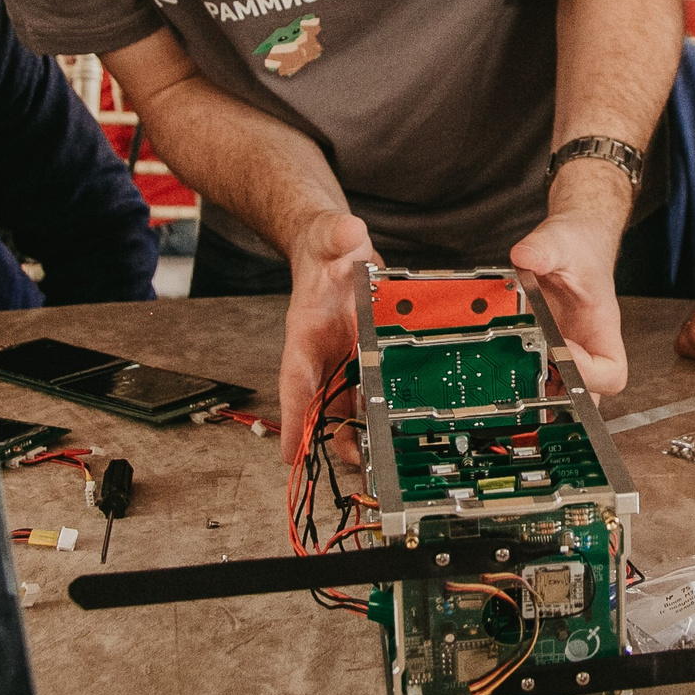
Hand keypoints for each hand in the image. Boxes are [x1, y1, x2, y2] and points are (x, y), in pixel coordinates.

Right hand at [276, 208, 380, 464]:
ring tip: (381, 465)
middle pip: (321, 404)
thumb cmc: (326, 247)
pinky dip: (384, 412)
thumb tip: (348, 228)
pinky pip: (373, 391)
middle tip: (353, 466)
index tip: (288, 453)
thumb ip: (336, 233)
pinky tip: (405, 432)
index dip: (292, 415)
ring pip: (348, 406)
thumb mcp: (331, 236)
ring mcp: (345, 359)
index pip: (295, 375)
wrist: (337, 248)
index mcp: (305, 330)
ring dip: (361, 435)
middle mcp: (323, 353)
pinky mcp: (368, 358)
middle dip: (333, 439)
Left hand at [511, 206, 628, 397]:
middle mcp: (588, 343)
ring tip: (513, 381)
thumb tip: (524, 255)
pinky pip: (544, 372)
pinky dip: (526, 376)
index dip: (586, 372)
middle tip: (530, 379)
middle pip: (589, 392)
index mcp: (602, 325)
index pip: (611, 372)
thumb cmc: (581, 246)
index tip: (559, 349)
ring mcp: (569, 347)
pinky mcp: (549, 343)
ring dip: (542, 393)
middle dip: (561, 395)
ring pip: (566, 389)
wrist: (578, 240)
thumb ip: (543, 248)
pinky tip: (504, 367)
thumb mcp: (561, 241)